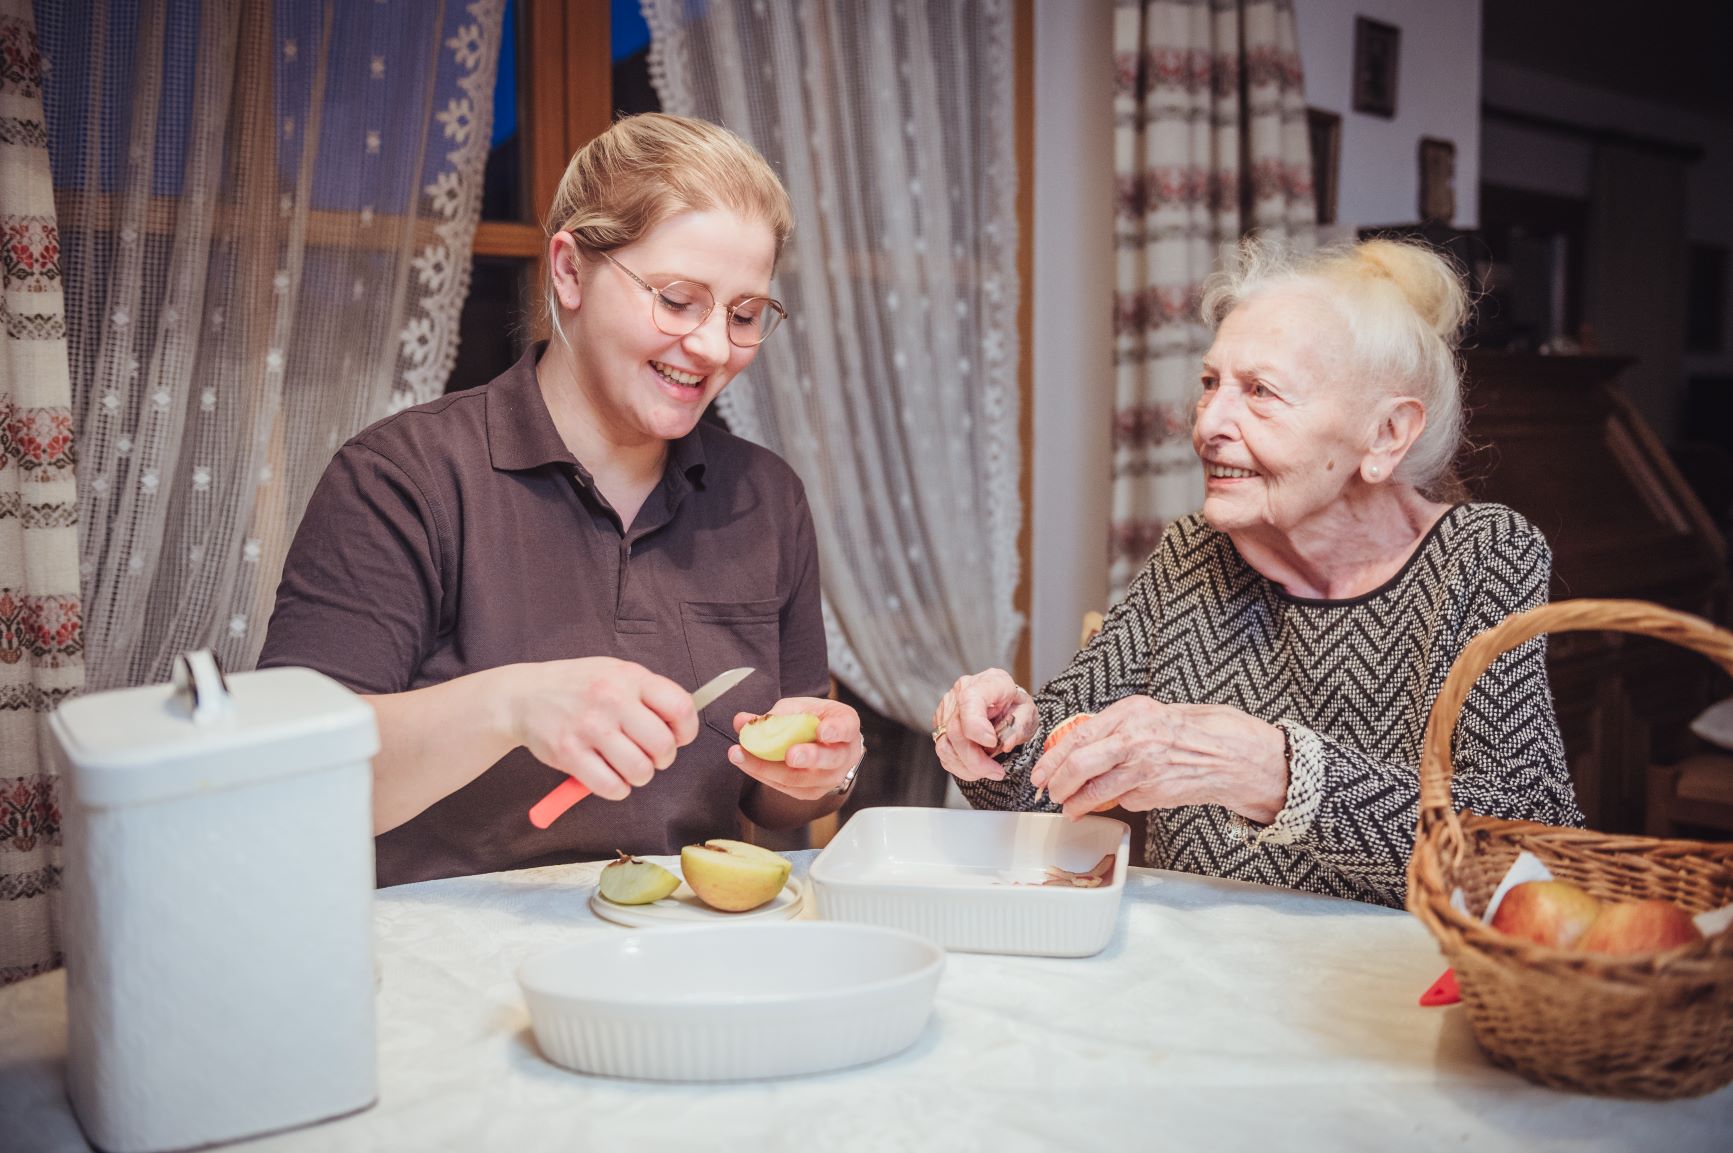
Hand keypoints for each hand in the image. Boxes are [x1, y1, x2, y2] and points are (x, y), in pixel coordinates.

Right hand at [502, 658, 697, 800]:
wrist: (524, 695)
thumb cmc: (577, 686)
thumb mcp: (616, 672)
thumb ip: (649, 693)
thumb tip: (682, 723)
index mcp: (630, 677)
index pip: (680, 707)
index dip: (686, 730)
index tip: (678, 737)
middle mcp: (611, 699)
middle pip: (663, 745)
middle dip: (663, 758)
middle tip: (650, 755)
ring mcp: (589, 728)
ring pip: (640, 771)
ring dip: (639, 775)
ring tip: (626, 765)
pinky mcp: (569, 754)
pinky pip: (611, 787)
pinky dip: (616, 789)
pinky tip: (608, 775)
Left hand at [729, 697, 864, 801]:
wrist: (825, 745)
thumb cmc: (816, 721)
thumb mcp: (802, 708)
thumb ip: (776, 714)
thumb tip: (741, 721)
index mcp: (846, 727)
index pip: (845, 729)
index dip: (835, 731)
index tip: (822, 731)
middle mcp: (844, 756)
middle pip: (829, 760)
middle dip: (808, 757)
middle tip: (790, 754)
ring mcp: (828, 778)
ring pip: (800, 778)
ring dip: (767, 767)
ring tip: (742, 755)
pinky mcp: (810, 792)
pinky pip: (785, 786)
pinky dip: (762, 774)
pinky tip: (745, 763)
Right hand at [930, 668, 1036, 782]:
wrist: (1007, 704)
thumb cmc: (1016, 706)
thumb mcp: (1029, 712)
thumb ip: (1020, 725)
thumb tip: (1005, 744)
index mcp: (988, 682)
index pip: (970, 700)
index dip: (976, 725)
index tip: (992, 742)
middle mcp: (961, 691)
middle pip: (956, 729)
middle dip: (975, 758)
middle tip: (996, 772)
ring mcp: (947, 708)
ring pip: (946, 744)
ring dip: (967, 766)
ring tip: (989, 771)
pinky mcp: (941, 724)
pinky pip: (944, 751)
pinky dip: (960, 766)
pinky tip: (976, 768)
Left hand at [1030, 698, 1286, 821]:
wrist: (1232, 755)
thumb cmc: (1194, 731)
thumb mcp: (1152, 714)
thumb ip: (1118, 727)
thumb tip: (1083, 744)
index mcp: (1131, 712)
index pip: (1079, 736)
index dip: (1053, 758)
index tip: (1041, 772)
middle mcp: (1134, 738)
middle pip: (1079, 764)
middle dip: (1057, 783)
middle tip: (1048, 792)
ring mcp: (1143, 767)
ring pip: (1095, 790)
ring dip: (1076, 803)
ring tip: (1068, 807)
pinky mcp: (1154, 792)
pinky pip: (1123, 801)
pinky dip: (1113, 804)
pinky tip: (1112, 803)